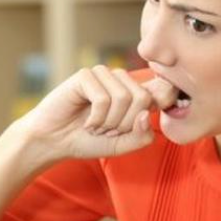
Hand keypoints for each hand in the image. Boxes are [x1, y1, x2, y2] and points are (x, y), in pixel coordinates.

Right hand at [16, 65, 179, 164]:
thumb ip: (141, 136)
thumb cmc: (87, 141)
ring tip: (96, 126)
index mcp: (134, 93)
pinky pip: (103, 98)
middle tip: (108, 131)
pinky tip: (86, 121)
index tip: (155, 113)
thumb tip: (147, 114)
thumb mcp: (122, 145)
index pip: (162, 88)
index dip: (166, 98)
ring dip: (108, 122)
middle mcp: (121, 81)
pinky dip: (96, 118)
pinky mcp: (86, 75)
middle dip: (126, 123)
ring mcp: (103, 75)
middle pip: (143, 98)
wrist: (54, 141)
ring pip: (124, 97)